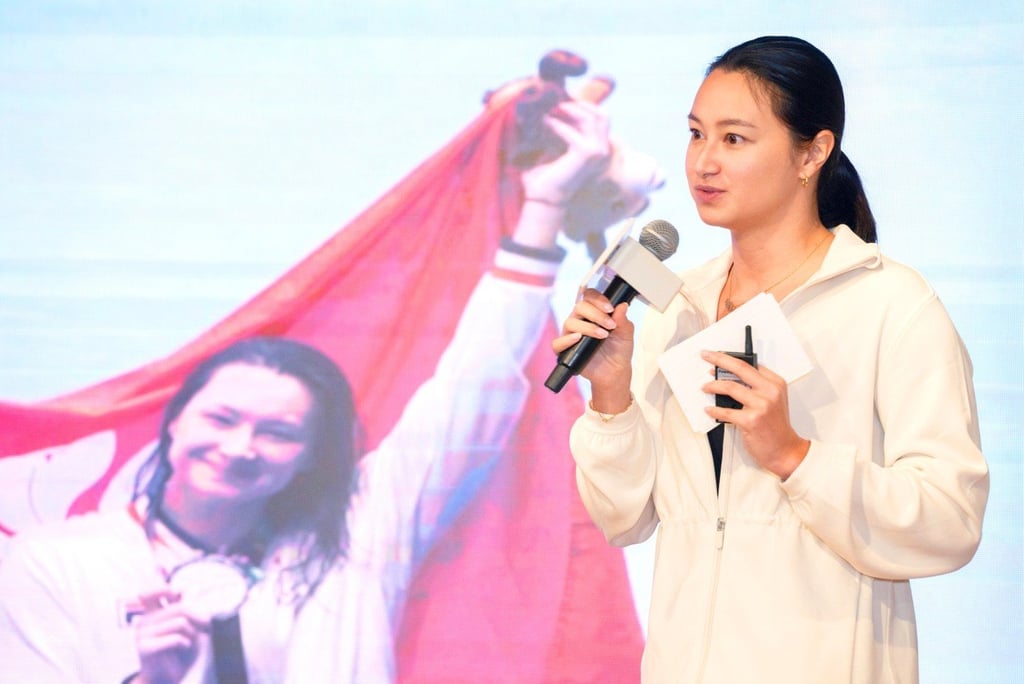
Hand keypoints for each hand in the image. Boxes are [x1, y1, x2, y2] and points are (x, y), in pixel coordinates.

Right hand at [132, 588, 208, 683]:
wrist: (170, 679)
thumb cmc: (183, 652)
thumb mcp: (190, 625)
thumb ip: (187, 605)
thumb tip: (192, 587)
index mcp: (155, 612)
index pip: (152, 591)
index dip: (165, 587)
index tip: (180, 593)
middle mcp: (146, 619)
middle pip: (180, 607)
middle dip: (199, 618)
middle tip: (205, 626)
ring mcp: (143, 633)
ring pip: (180, 622)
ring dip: (192, 634)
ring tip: (187, 642)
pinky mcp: (144, 647)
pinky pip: (175, 637)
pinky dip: (186, 643)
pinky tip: (183, 647)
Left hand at [519, 99, 611, 206]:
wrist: (543, 197)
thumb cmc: (547, 173)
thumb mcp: (557, 145)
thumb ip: (563, 127)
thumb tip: (555, 102)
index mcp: (599, 148)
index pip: (601, 117)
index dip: (583, 105)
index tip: (562, 98)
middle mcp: (604, 150)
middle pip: (601, 114)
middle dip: (580, 104)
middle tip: (557, 100)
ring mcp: (599, 152)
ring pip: (591, 118)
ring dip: (570, 110)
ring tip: (551, 109)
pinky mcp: (587, 154)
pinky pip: (572, 131)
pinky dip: (557, 125)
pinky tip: (544, 123)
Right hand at [553, 288, 633, 410]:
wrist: (615, 372)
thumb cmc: (619, 350)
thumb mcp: (625, 333)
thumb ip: (623, 319)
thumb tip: (623, 305)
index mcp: (593, 312)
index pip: (589, 296)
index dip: (598, 299)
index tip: (610, 308)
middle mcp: (580, 320)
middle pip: (579, 307)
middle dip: (596, 314)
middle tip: (610, 325)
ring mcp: (571, 334)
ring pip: (570, 322)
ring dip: (588, 327)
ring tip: (602, 335)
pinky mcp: (565, 350)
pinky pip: (558, 342)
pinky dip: (567, 340)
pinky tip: (578, 338)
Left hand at [701, 351, 808, 479]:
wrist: (785, 450)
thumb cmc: (776, 426)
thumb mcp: (773, 400)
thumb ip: (757, 386)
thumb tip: (730, 376)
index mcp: (775, 383)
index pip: (749, 364)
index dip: (729, 358)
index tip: (716, 355)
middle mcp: (770, 392)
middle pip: (740, 368)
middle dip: (719, 359)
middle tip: (706, 356)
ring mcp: (761, 406)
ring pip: (730, 387)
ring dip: (713, 386)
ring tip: (705, 387)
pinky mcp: (751, 420)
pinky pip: (726, 412)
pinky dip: (714, 410)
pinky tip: (709, 409)